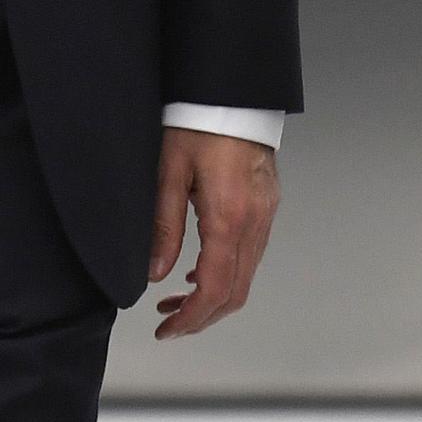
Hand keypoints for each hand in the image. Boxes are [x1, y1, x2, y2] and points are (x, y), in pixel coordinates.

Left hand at [148, 128, 279, 338]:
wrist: (233, 91)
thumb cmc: (199, 122)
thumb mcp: (169, 172)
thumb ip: (163, 226)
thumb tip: (154, 273)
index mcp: (228, 217)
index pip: (215, 289)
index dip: (191, 319)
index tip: (166, 330)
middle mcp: (254, 221)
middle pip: (235, 292)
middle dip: (202, 318)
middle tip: (168, 324)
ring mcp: (265, 214)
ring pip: (245, 276)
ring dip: (214, 297)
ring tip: (176, 300)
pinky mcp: (267, 205)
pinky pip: (251, 254)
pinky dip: (227, 273)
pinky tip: (200, 270)